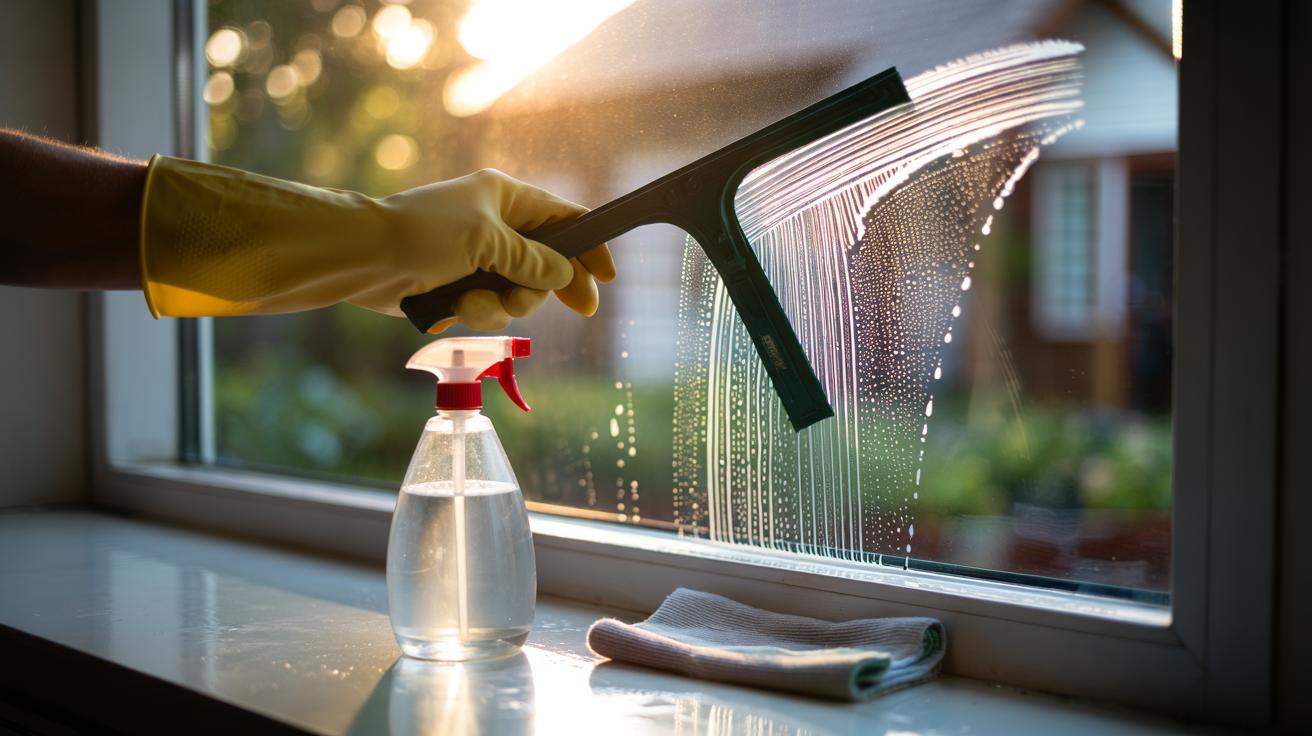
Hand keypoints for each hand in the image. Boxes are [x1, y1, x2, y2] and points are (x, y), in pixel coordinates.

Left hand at [368, 168, 615, 333]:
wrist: (362, 257)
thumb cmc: (423, 233)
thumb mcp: (487, 241)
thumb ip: (532, 260)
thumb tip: (565, 275)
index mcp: (507, 198)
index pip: (565, 219)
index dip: (591, 246)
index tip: (608, 277)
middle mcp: (497, 226)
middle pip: (548, 264)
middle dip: (548, 287)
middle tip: (580, 309)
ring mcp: (478, 259)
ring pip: (519, 293)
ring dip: (504, 305)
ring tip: (473, 304)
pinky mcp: (459, 288)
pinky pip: (489, 308)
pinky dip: (477, 312)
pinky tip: (455, 309)